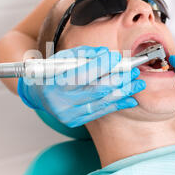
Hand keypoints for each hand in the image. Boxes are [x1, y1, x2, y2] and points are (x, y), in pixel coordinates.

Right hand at [18, 46, 145, 127]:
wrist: (37, 93)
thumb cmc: (51, 72)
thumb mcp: (62, 58)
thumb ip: (84, 55)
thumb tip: (107, 54)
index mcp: (53, 81)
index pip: (83, 73)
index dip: (103, 65)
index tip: (118, 58)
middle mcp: (60, 101)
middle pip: (96, 90)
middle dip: (118, 79)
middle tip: (133, 71)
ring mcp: (67, 114)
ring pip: (101, 102)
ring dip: (122, 92)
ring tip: (137, 83)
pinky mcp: (74, 121)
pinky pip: (99, 112)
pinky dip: (116, 104)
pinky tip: (129, 99)